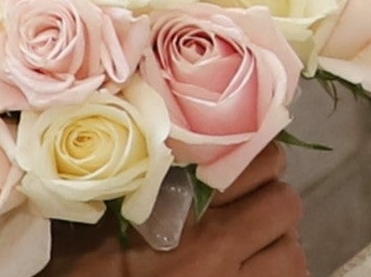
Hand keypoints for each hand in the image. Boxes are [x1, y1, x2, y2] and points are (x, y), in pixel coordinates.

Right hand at [42, 147, 308, 276]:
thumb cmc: (76, 273)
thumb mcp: (85, 222)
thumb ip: (110, 174)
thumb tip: (123, 109)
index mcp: (175, 212)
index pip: (255, 159)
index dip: (254, 153)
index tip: (239, 154)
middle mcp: (213, 249)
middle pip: (283, 202)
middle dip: (269, 199)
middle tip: (245, 204)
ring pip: (293, 250)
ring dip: (277, 244)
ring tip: (252, 245)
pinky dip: (277, 273)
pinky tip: (252, 272)